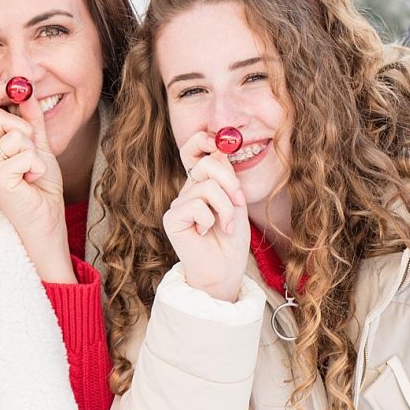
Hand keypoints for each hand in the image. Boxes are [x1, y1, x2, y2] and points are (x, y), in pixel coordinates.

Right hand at [0, 77, 72, 282]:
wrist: (46, 219)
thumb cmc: (39, 188)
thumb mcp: (37, 146)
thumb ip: (31, 120)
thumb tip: (26, 92)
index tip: (14, 83)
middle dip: (25, 129)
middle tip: (31, 151)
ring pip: (14, 134)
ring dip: (33, 151)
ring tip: (30, 171)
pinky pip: (23, 152)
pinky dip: (36, 165)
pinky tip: (31, 181)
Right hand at [161, 130, 250, 301]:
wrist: (225, 270)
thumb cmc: (231, 239)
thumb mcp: (235, 201)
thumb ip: (227, 176)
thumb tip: (220, 147)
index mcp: (200, 182)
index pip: (193, 148)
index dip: (204, 140)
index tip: (221, 144)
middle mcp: (186, 190)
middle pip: (206, 163)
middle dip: (231, 182)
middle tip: (237, 204)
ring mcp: (178, 204)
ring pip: (208, 186)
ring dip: (226, 208)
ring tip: (225, 226)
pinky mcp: (172, 219)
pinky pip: (197, 205)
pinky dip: (211, 220)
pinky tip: (206, 233)